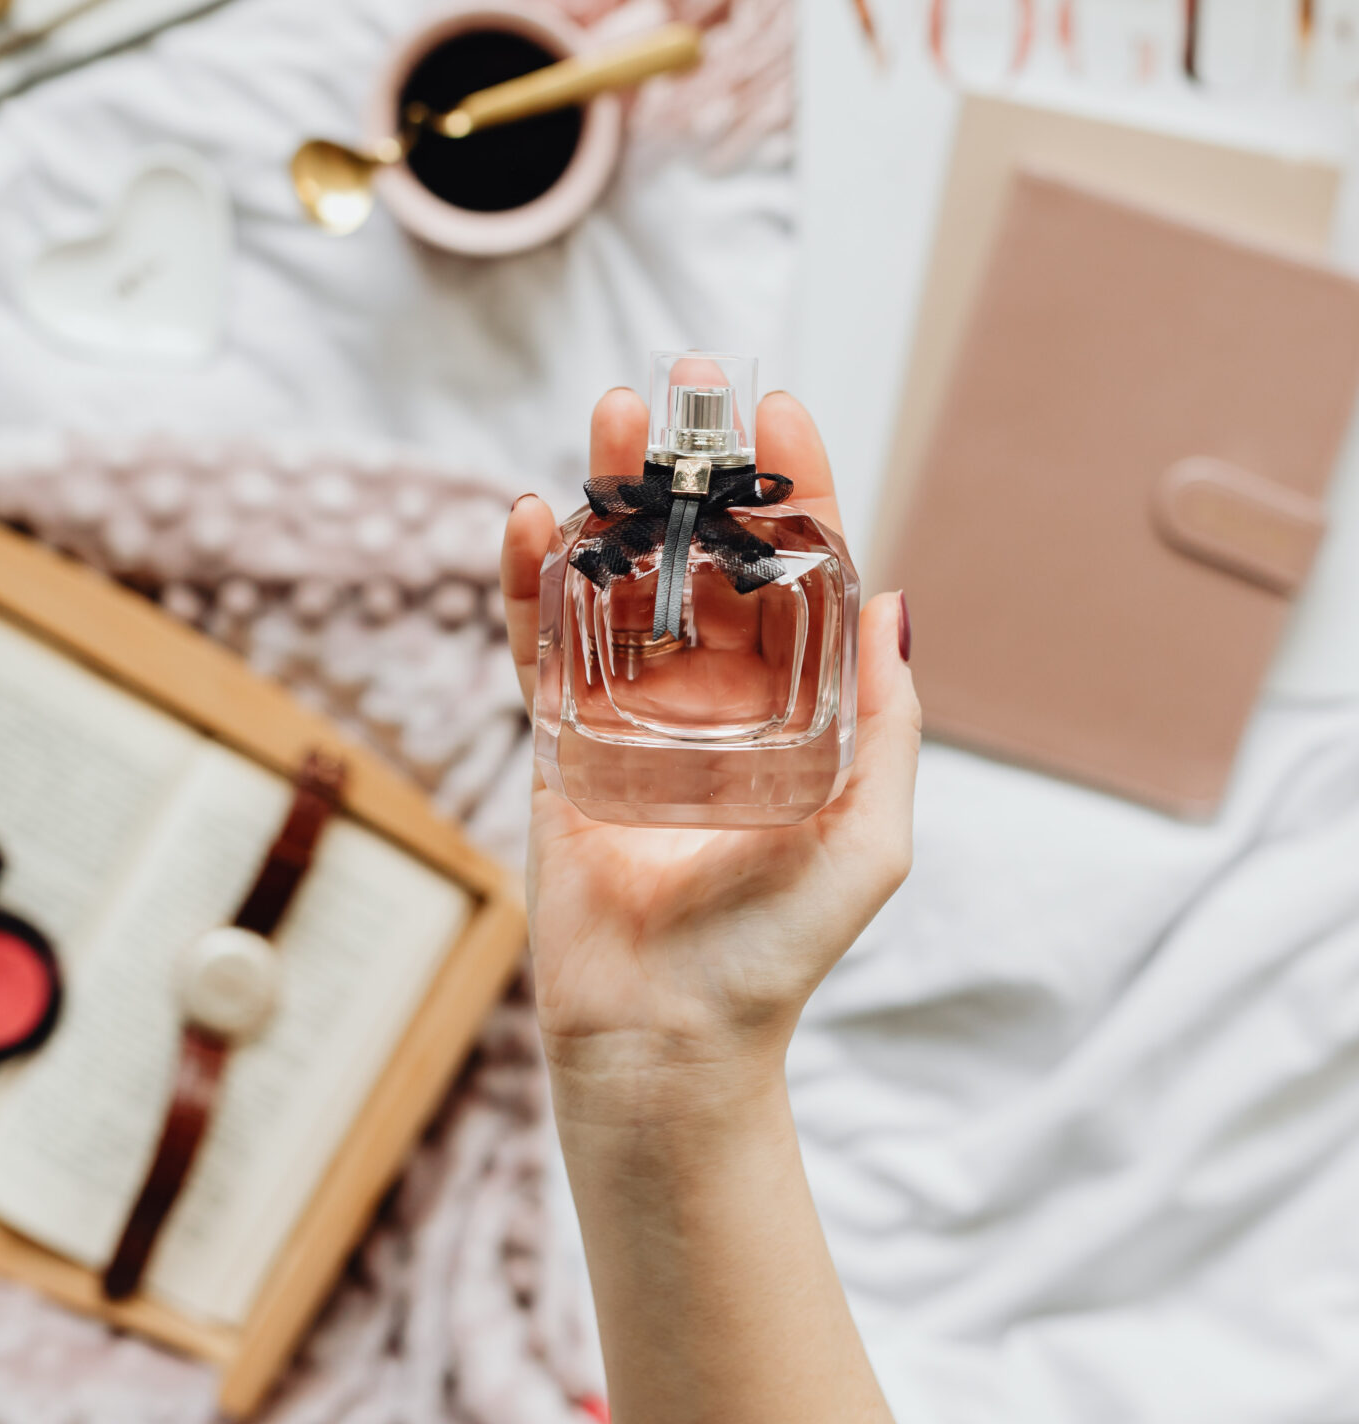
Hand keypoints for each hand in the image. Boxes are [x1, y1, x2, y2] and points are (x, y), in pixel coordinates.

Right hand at [502, 387, 919, 1120]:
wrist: (666, 1041)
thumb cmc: (775, 952)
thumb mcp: (868, 837)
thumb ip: (886, 724)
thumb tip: (895, 600)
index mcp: (789, 705)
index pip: (791, 570)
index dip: (788, 488)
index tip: (778, 411)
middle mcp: (711, 692)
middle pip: (699, 550)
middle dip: (693, 465)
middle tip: (684, 382)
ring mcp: (630, 708)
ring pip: (619, 575)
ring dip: (611, 492)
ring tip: (611, 414)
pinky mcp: (560, 738)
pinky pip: (542, 642)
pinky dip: (530, 577)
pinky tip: (528, 515)